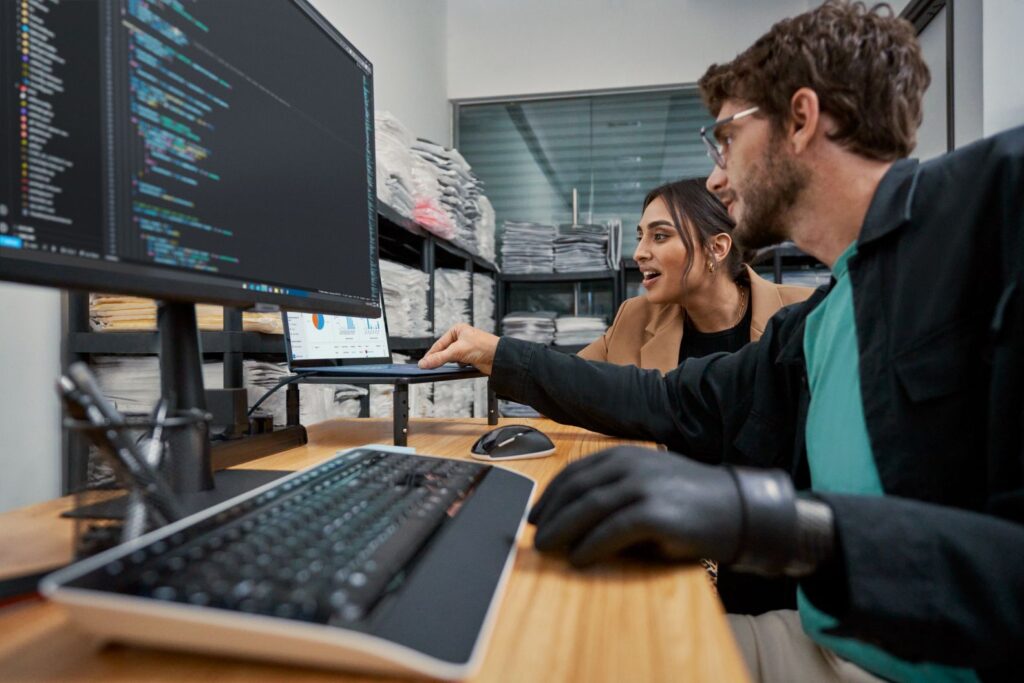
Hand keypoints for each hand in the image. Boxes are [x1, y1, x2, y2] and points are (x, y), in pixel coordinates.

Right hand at [419, 323, 499, 373]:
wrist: (499, 358)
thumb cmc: (484, 346)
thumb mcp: (457, 351)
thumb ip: (439, 358)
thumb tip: (425, 363)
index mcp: (457, 330)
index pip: (439, 344)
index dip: (430, 354)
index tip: (422, 363)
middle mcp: (461, 338)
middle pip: (444, 351)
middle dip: (441, 359)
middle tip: (430, 367)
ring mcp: (466, 348)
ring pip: (451, 358)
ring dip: (451, 363)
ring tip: (447, 366)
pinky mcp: (470, 358)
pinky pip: (458, 364)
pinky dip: (458, 367)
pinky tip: (461, 367)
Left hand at [529, 446, 802, 572]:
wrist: (736, 509)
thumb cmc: (690, 499)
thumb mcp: (649, 481)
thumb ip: (615, 488)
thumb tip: (572, 514)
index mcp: (624, 456)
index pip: (575, 473)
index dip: (550, 495)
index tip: (534, 514)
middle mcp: (630, 466)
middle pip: (576, 490)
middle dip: (550, 514)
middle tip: (534, 535)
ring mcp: (642, 487)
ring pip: (588, 508)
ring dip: (561, 530)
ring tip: (546, 547)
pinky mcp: (654, 514)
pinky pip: (611, 531)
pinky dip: (590, 546)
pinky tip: (579, 558)